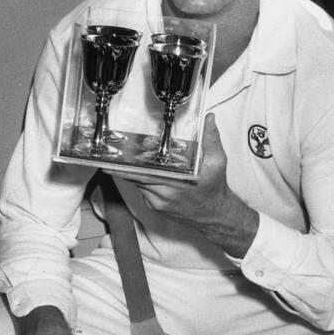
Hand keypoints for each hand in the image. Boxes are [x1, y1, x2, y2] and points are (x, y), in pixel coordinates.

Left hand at [117, 113, 258, 256]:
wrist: (214, 215)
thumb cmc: (214, 188)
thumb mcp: (217, 161)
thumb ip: (211, 139)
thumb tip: (209, 119)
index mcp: (179, 180)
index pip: (148, 171)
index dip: (133, 164)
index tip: (124, 156)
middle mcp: (166, 193)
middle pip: (138, 177)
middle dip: (127, 166)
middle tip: (116, 156)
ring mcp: (159, 203)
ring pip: (139, 184)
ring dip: (136, 173)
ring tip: (130, 161)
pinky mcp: (156, 208)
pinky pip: (143, 192)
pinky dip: (143, 182)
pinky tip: (148, 174)